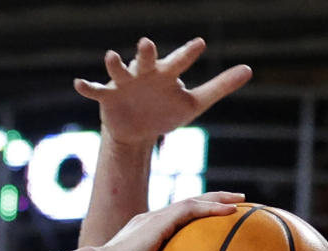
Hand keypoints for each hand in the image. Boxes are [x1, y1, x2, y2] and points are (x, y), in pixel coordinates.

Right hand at [76, 37, 251, 145]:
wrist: (137, 130)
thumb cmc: (166, 111)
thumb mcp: (194, 103)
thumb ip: (220, 86)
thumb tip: (249, 69)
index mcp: (167, 74)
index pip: (180, 61)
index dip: (188, 53)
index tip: (199, 45)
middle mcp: (145, 73)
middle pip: (148, 59)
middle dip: (147, 52)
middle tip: (148, 44)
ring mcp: (125, 83)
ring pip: (120, 69)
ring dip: (115, 64)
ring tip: (112, 57)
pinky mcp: (108, 97)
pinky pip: (96, 90)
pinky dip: (87, 87)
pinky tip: (79, 84)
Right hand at [96, 193, 243, 250]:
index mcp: (144, 233)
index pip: (174, 220)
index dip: (194, 218)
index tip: (211, 221)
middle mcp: (150, 220)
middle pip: (187, 205)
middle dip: (211, 201)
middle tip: (234, 202)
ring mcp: (155, 218)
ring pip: (193, 202)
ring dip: (218, 199)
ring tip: (240, 199)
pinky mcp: (159, 221)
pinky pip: (192, 209)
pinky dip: (212, 208)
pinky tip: (231, 210)